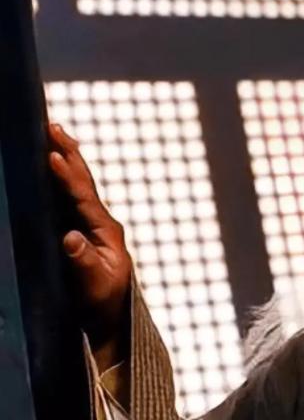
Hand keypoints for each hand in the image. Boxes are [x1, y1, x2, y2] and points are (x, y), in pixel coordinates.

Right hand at [47, 123, 131, 369]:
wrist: (110, 316)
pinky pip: (72, 195)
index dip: (67, 176)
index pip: (84, 197)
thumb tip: (70, 237)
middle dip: (69, 153)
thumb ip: (84, 262)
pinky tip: (54, 162)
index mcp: (106, 230)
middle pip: (83, 181)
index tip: (53, 155)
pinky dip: (63, 176)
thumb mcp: (95, 286)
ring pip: (79, 184)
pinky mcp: (83, 228)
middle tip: (53, 126)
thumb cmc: (103, 302)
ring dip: (68, 157)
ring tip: (55, 132)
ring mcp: (93, 223)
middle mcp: (101, 221)